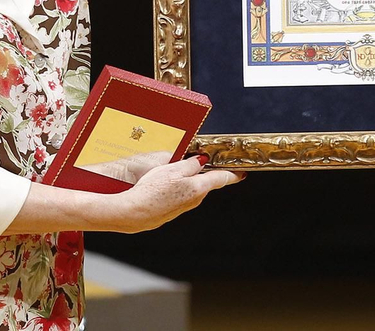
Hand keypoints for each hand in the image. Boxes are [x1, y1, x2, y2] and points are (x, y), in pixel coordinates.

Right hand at [106, 157, 243, 233]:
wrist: (133, 214)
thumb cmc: (151, 191)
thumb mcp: (173, 169)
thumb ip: (190, 164)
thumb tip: (202, 161)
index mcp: (198, 188)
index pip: (221, 179)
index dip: (233, 174)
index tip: (242, 173)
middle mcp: (194, 200)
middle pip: (204, 183)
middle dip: (202, 173)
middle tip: (197, 161)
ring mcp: (182, 208)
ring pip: (190, 190)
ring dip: (186, 181)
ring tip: (169, 173)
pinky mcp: (170, 213)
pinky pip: (177, 197)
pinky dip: (175, 190)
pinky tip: (160, 187)